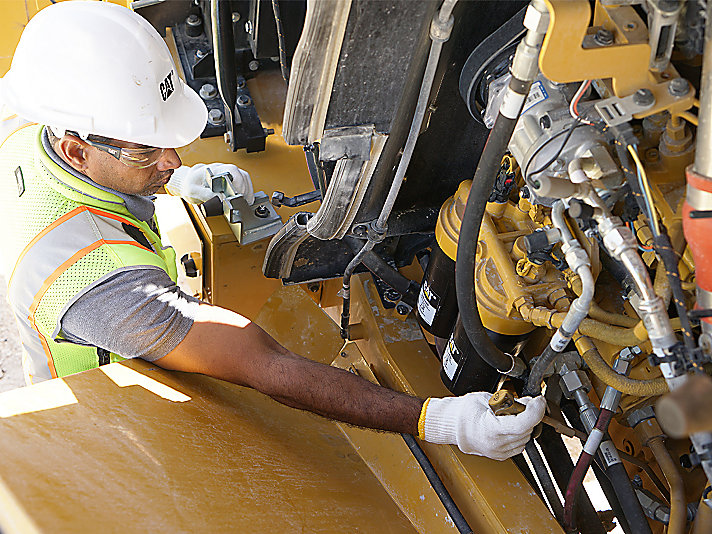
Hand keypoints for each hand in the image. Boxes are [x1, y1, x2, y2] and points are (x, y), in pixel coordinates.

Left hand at [165, 163, 253, 204]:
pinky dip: (247, 190)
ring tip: (244, 201)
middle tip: (240, 201)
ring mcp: (228, 171)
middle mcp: (222, 168)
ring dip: (247, 190)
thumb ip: (207, 195)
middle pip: (241, 175)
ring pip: (244, 177)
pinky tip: (245, 198)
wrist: (188, 181)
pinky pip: (244, 180)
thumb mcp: (193, 191)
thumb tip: (221, 199)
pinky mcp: (231, 176)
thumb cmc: (190, 184)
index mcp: (212, 169)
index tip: (237, 195)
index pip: (231, 171)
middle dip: (244, 190)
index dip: (238, 184)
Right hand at [421, 392, 545, 459]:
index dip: (536, 411)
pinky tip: (510, 424)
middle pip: (527, 429)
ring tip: (514, 413)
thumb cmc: (463, 411)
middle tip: (527, 402)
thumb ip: (509, 401)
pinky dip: (520, 434)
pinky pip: (519, 445)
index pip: (524, 423)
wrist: (451, 425)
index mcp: (492, 429)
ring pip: (526, 438)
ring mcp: (499, 452)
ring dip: (526, 425)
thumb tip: (528, 402)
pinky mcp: (501, 455)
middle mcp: (496, 444)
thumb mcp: (487, 398)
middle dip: (531, 414)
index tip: (539, 400)